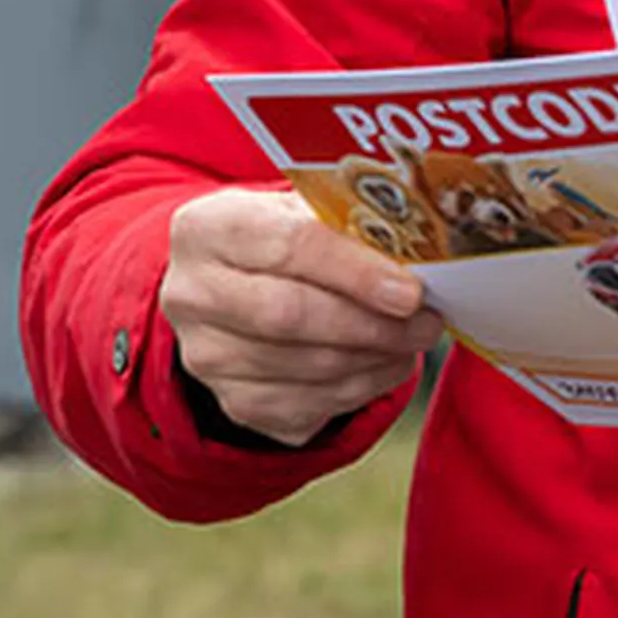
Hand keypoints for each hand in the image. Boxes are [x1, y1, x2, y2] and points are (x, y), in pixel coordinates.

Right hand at [156, 186, 446, 444]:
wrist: (240, 287)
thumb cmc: (290, 240)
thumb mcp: (312, 212)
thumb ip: (355, 226)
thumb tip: (422, 257)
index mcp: (208, 228)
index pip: (288, 246)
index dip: (355, 272)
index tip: (410, 292)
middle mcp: (191, 293)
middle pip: (289, 315)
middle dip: (371, 323)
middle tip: (426, 322)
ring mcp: (205, 354)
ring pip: (304, 366)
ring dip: (375, 357)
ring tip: (415, 338)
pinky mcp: (232, 401)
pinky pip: (308, 405)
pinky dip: (362, 387)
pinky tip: (388, 363)